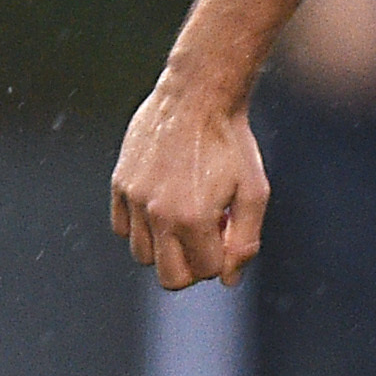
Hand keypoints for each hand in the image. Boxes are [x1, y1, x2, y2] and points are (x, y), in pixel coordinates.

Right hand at [111, 76, 269, 289]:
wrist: (198, 95)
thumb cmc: (232, 143)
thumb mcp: (254, 193)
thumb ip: (245, 241)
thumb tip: (228, 280)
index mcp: (193, 219)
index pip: (206, 272)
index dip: (224, 258)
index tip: (229, 230)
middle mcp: (158, 213)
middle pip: (169, 277)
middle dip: (193, 267)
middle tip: (206, 239)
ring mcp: (134, 198)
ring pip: (142, 254)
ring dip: (166, 248)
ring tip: (185, 217)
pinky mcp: (120, 183)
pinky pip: (122, 227)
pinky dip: (142, 227)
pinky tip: (163, 205)